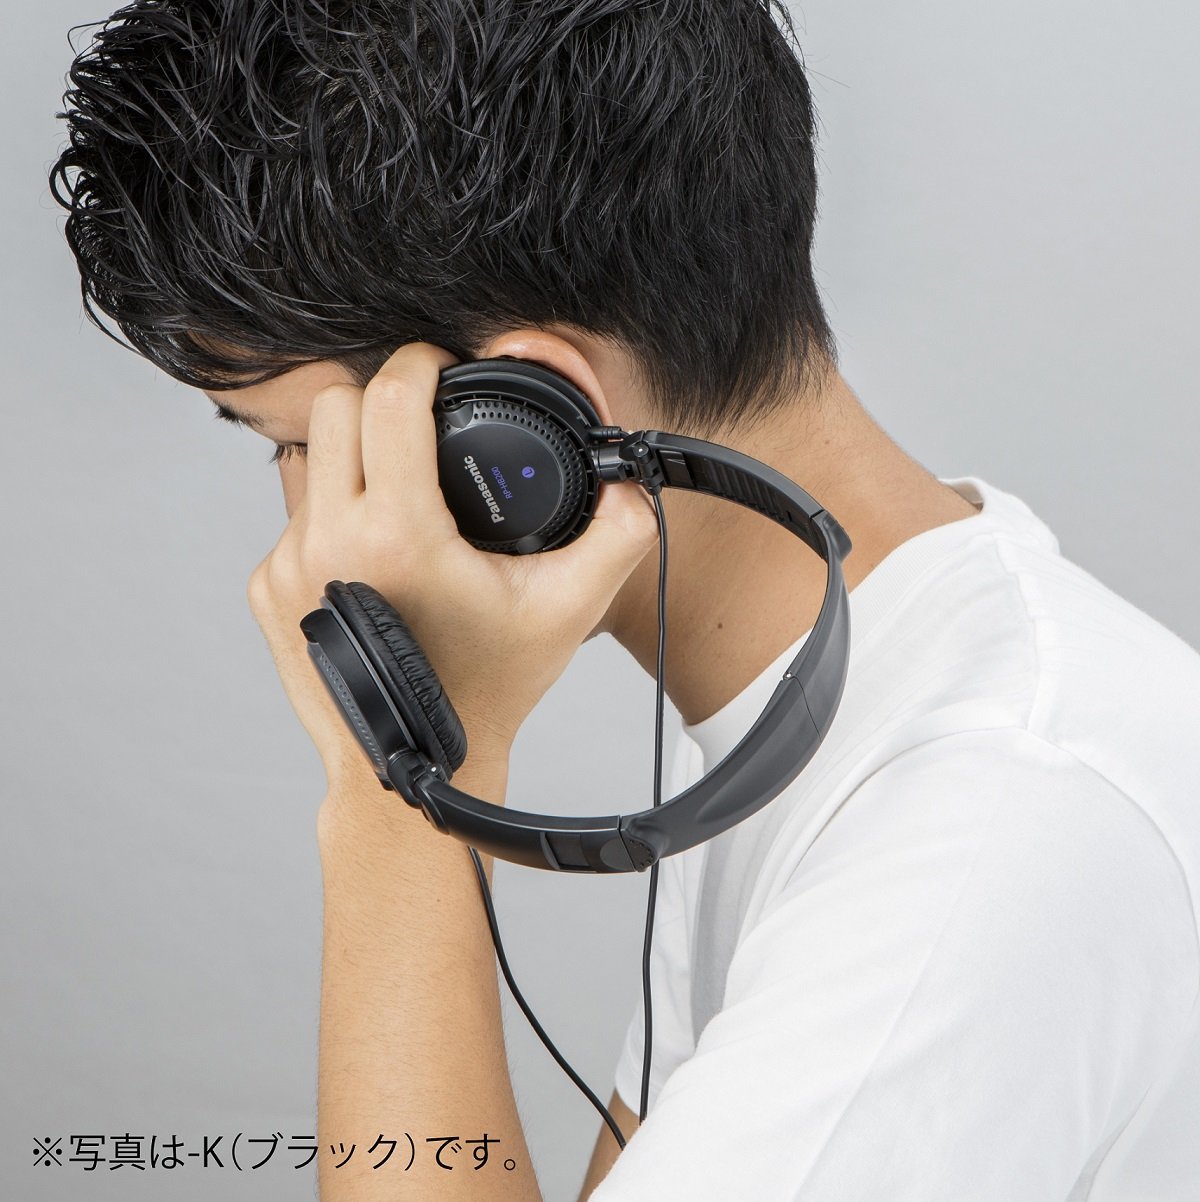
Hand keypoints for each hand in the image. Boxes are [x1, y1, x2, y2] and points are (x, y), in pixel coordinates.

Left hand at [245, 343, 658, 791]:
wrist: (410, 768)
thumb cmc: (487, 690)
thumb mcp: (567, 610)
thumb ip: (616, 538)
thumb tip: (634, 491)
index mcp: (398, 534)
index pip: (389, 396)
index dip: (421, 363)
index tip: (441, 370)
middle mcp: (326, 541)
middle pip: (334, 404)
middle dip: (381, 398)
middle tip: (422, 422)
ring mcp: (286, 564)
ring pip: (307, 457)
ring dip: (352, 454)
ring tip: (400, 488)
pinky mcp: (265, 588)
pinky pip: (293, 513)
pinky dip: (332, 511)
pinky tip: (372, 551)